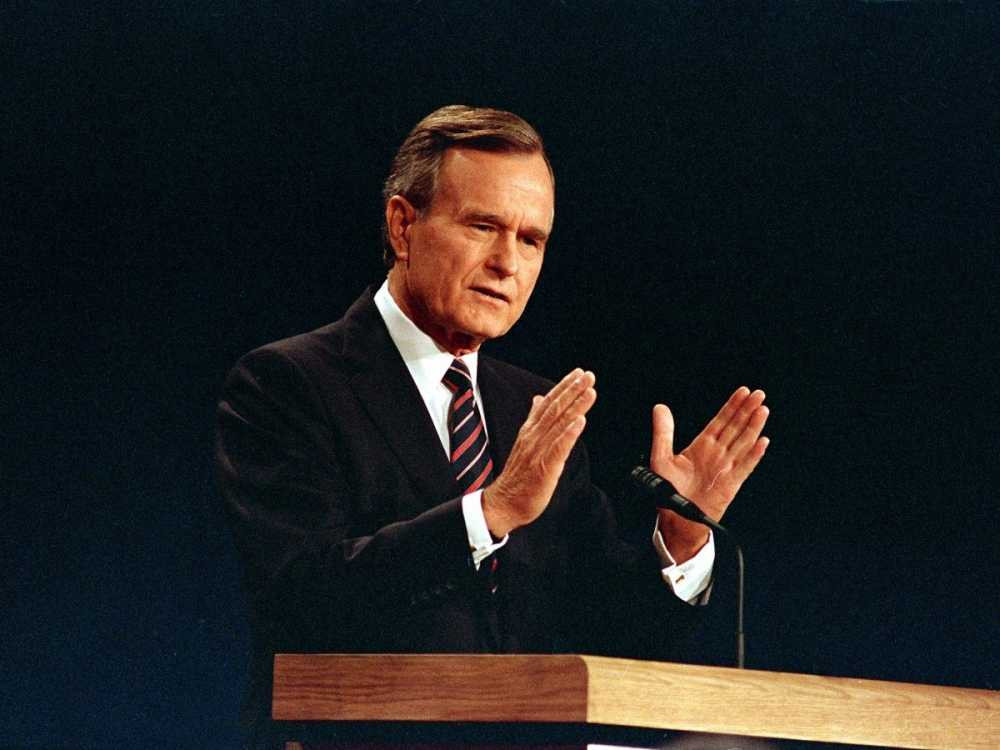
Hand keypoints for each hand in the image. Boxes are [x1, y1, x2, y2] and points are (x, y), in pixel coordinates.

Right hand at [483, 368, 596, 536]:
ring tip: (590, 391)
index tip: (578, 373)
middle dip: (572, 390)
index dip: (563, 387)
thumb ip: (534, 420)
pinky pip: (558, 447)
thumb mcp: (525, 442)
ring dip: (575, 406)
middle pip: (555, 408)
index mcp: (529, 431)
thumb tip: (538, 399)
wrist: (504, 503)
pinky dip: (569, 433)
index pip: (548, 403)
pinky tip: (581, 421)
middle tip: (588, 375)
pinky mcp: (543, 467)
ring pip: (558, 423)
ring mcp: (537, 451)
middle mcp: (533, 437)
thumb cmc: (518, 476)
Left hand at [651, 387, 769, 560]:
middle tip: (759, 394)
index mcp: (702, 446)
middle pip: (735, 427)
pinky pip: (745, 466)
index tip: (742, 392)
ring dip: (753, 426)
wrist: (675, 518)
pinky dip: (754, 455)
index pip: (720, 421)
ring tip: (763, 410)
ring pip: (743, 442)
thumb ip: (662, 432)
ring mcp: (725, 468)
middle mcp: (716, 454)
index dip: (731, 406)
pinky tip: (762, 442)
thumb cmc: (668, 491)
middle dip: (747, 410)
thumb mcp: (660, 457)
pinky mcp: (731, 483)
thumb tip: (660, 408)